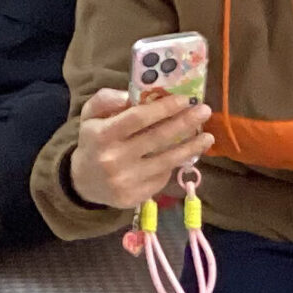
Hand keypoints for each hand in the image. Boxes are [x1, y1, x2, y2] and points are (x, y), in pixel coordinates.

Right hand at [68, 87, 215, 209]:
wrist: (84, 182)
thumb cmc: (93, 142)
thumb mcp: (90, 115)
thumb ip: (106, 99)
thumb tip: (131, 95)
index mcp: (102, 135)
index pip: (138, 118)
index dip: (164, 108)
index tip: (185, 99)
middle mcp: (115, 159)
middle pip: (157, 138)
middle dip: (184, 123)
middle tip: (205, 111)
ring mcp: (127, 180)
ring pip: (166, 161)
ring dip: (191, 148)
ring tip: (208, 137)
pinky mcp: (136, 197)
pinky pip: (162, 177)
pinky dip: (174, 163)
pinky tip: (184, 153)